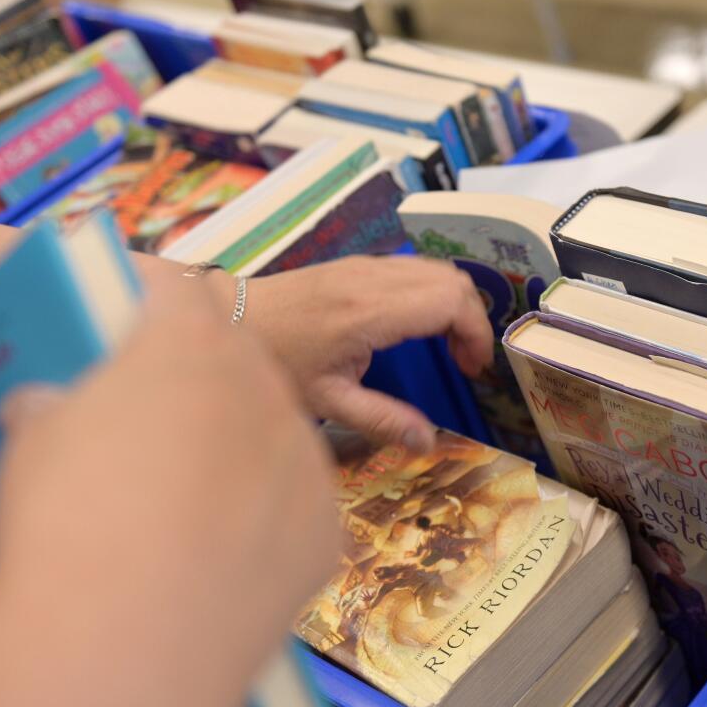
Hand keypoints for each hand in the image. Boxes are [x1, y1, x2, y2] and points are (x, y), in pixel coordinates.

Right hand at [0, 277, 340, 706]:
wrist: (125, 631)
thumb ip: (54, 408)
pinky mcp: (327, 526)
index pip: (179, 294)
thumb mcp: (33, 442)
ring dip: (243, 454)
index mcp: (188, 343)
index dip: (156, 305)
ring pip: (278, 436)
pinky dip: (268, 519)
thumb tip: (44, 408)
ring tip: (193, 504)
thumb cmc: (69, 515)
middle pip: (240, 365)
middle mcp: (261, 386)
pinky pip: (297, 505)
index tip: (140, 326)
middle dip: (205, 386)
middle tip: (163, 430)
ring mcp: (304, 456)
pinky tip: (226, 554)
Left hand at [234, 255, 493, 452]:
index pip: (451, 301)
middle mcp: (373, 278)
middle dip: (473, 320)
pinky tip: (420, 328)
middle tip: (465, 363)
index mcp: (370, 311)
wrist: (229, 318)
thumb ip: (382, 420)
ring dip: (455, 305)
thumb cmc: (276, 361)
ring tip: (448, 348)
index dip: (477, 333)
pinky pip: (415, 268)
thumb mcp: (328, 401)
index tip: (473, 369)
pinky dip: (434, 294)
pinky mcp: (358, 264)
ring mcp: (365, 265)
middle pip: (454, 280)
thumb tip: (429, 443)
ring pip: (438, 269)